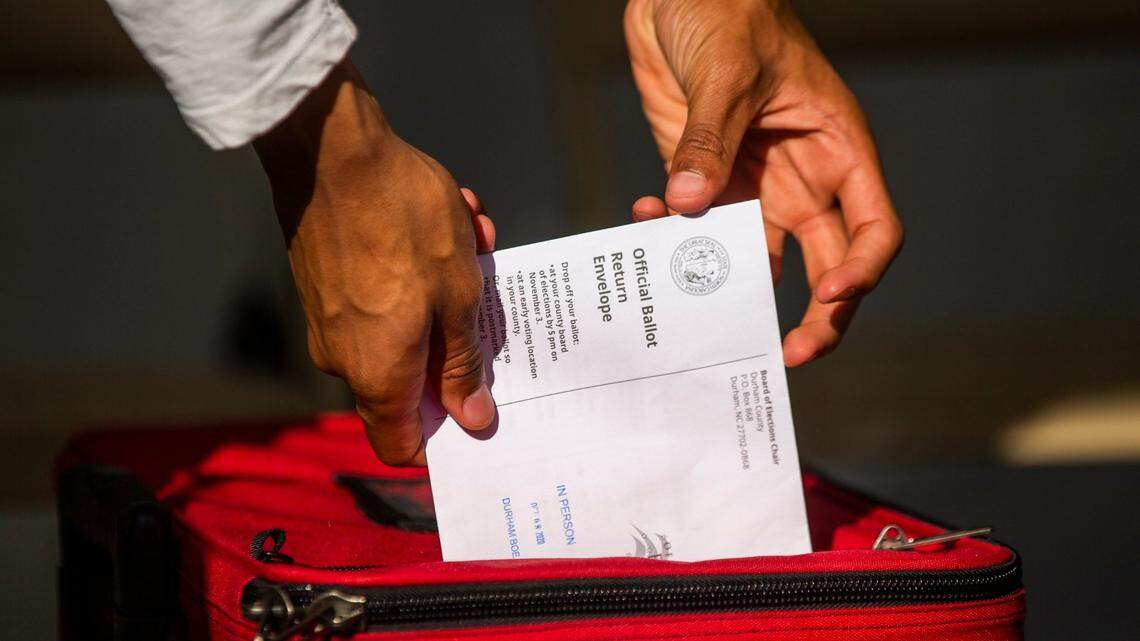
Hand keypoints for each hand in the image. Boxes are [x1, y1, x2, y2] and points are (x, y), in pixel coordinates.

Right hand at [254, 60, 496, 464]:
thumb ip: (463, 364)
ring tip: (473, 235)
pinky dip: (416, 269)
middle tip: (488, 293)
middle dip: (457, 339)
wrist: (330, 148)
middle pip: (410, 380)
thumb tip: (470, 420)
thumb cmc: (401, 218)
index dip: (441, 440)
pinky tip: (446, 221)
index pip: (402, 445)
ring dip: (445, 291)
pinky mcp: (325, 285)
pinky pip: (381, 295)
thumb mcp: (457, 294)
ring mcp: (328, 320)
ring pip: (404, 324)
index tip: (476, 414)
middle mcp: (344, 358)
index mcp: (378, 374)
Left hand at [624, 0, 902, 365]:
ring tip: (702, 314)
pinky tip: (645, 222)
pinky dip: (671, 239)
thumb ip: (709, 139)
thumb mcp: (728, 70)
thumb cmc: (729, 11)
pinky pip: (695, 231)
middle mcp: (802, 178)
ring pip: (757, 260)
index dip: (861, 270)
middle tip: (783, 356)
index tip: (830, 295)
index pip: (873, 227)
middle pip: (825, 263)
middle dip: (814, 316)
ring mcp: (753, 184)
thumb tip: (687, 207)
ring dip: (731, 289)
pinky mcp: (704, 180)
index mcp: (836, 149)